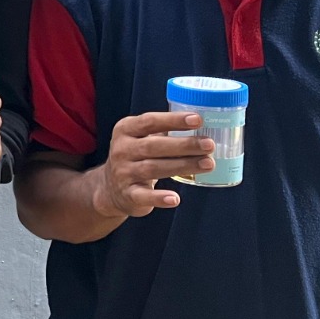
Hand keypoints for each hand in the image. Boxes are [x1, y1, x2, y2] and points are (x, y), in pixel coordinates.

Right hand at [88, 111, 214, 218]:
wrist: (110, 187)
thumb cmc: (136, 157)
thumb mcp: (141, 138)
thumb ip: (164, 131)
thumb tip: (201, 123)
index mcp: (126, 130)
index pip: (150, 121)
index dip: (174, 120)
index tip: (197, 119)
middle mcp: (122, 149)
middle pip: (154, 146)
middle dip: (184, 145)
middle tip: (209, 144)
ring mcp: (123, 172)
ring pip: (154, 168)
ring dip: (183, 166)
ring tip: (207, 164)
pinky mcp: (128, 194)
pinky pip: (144, 196)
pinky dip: (159, 197)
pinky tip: (175, 198)